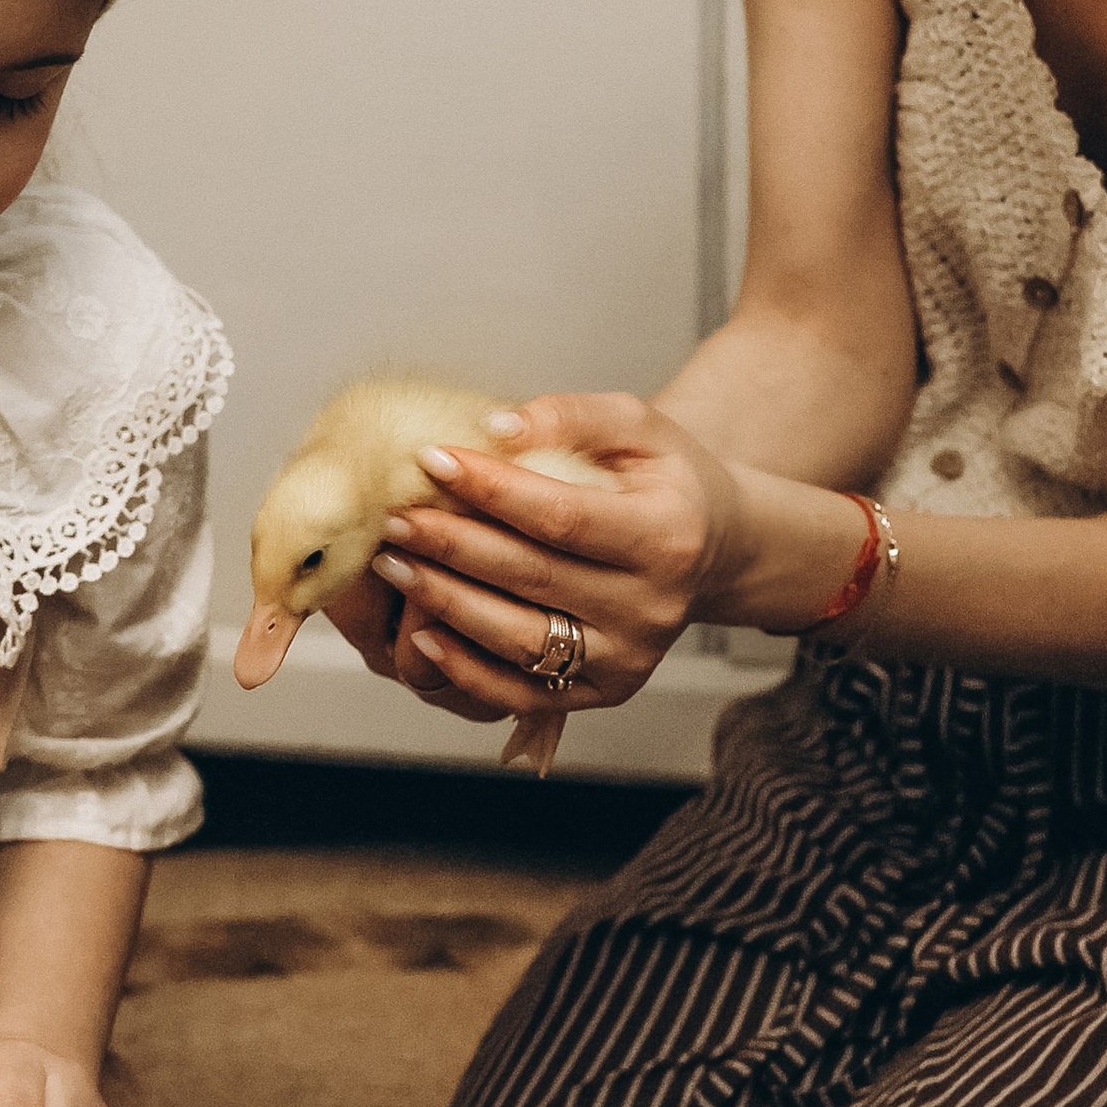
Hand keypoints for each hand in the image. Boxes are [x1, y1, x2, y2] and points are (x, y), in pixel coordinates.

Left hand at [356, 394, 745, 728]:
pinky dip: (466, 668)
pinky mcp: (604, 691)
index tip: (430, 458)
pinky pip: (522, 691)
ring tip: (394, 562)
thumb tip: (496, 426)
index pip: (563, 516)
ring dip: (445, 602)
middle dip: (451, 544)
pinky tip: (423, 631)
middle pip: (532, 578)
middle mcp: (652, 607)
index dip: (491, 489)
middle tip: (391, 515)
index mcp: (667, 535)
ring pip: (519, 639)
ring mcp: (627, 657)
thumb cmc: (667, 482)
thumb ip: (572, 415)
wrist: (715, 550)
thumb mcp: (639, 426)